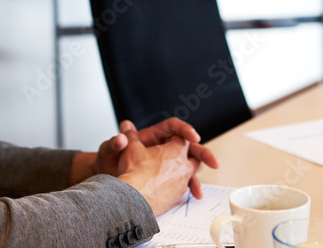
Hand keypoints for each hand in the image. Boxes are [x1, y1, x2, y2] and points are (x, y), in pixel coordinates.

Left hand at [74, 118, 218, 196]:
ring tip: (199, 188)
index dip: (185, 129)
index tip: (194, 136)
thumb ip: (115, 144)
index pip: (174, 126)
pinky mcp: (169, 177)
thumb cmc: (109, 159)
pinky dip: (190, 185)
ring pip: (189, 164)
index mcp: (153, 135)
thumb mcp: (111, 150)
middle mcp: (163, 146)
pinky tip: (194, 195)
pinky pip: (184, 178)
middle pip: (188, 146)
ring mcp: (167, 162)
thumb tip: (119, 137)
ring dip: (197, 174)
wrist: (109, 177)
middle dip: (202, 153)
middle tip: (213, 162)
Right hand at [116, 134, 200, 214]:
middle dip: (191, 155)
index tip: (172, 137)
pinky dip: (176, 186)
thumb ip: (130, 134)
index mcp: (176, 151)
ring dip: (185, 172)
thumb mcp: (131, 147)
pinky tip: (167, 186)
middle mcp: (184, 167)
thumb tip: (126, 124)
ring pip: (191, 175)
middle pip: (196, 158)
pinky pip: (181, 189)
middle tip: (183, 154)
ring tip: (175, 173)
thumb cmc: (133, 172)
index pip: (183, 138)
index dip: (178, 136)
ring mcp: (182, 184)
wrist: (132, 200)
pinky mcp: (176, 198)